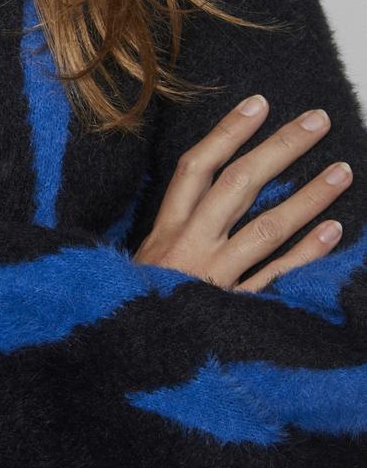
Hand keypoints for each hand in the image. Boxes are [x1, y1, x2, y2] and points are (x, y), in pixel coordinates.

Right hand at [134, 93, 351, 289]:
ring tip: (343, 171)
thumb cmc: (135, 308)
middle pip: (239, 186)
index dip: (228, 134)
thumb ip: (176, 234)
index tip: (260, 104)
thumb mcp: (144, 265)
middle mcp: (190, 247)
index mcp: (165, 232)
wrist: (124, 362)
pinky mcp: (232, 310)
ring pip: (266, 227)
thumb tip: (211, 197)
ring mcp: (214, 278)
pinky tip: (334, 230)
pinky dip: (306, 254)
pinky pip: (276, 277)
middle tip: (318, 121)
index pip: (197, 169)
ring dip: (308, 197)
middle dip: (280, 149)